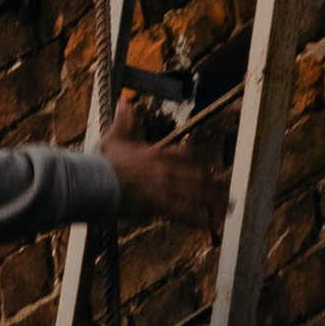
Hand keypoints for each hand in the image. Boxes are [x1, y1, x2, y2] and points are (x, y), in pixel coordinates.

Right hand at [97, 90, 223, 234]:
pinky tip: (209, 224)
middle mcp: (167, 169)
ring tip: (227, 207)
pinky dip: (199, 219)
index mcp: (157, 153)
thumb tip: (124, 102)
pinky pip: (186, 213)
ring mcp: (166, 188)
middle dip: (215, 182)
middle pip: (199, 175)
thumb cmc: (102, 162)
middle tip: (227, 188)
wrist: (97, 181)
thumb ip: (123, 121)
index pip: (188, 153)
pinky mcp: (161, 205)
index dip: (203, 159)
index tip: (212, 163)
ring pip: (198, 194)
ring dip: (214, 201)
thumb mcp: (113, 137)